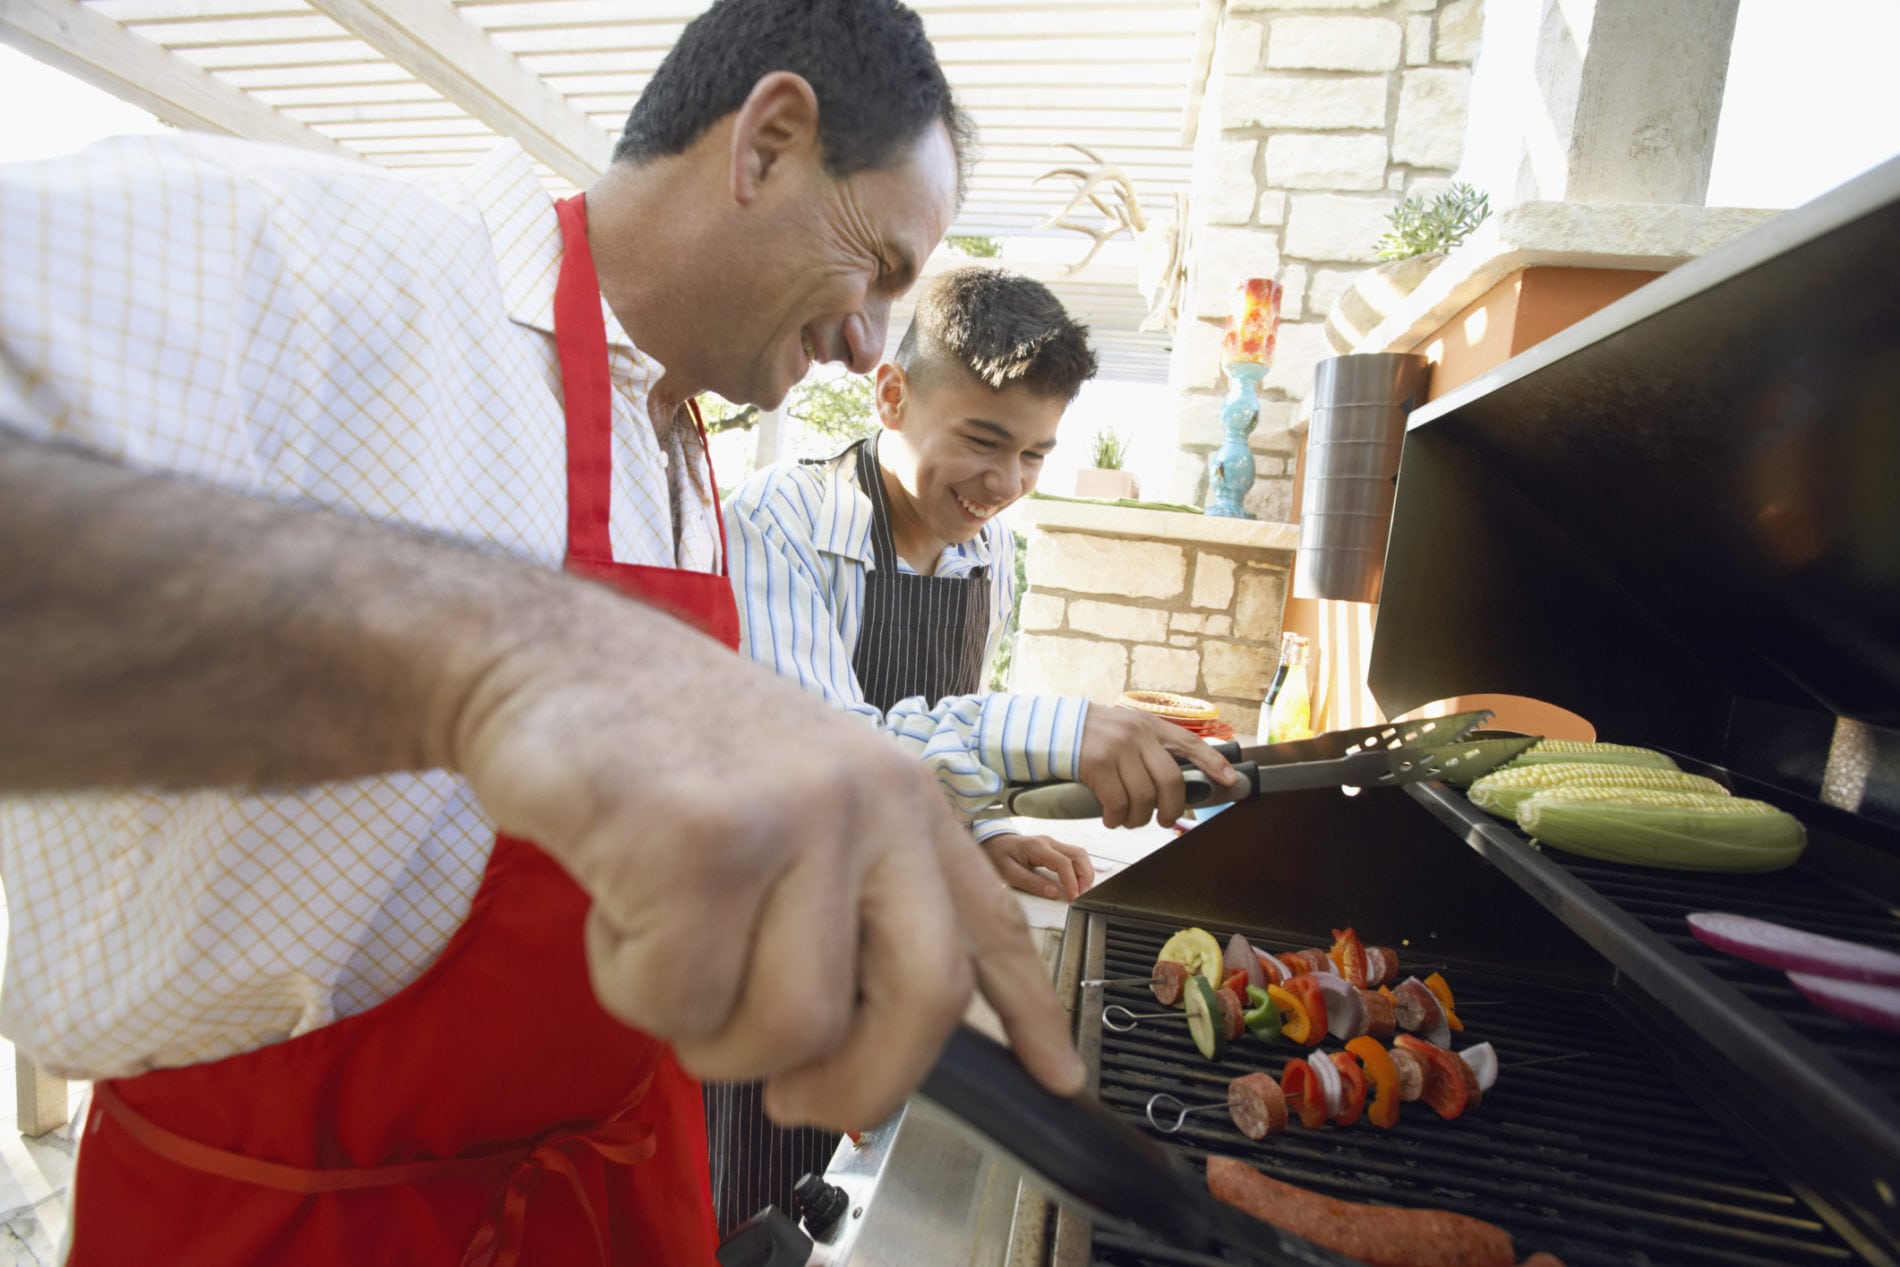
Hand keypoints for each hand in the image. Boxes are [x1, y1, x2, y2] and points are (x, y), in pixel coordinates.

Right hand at [449, 586, 1084, 1130]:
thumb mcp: (797, 795)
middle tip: (794, 1104)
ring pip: (785, 1028)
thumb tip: (865, 1044)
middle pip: (922, 1004)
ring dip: (706, 1031)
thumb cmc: (664, 743)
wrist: (547, 654)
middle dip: (857, 1089)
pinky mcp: (695, 842)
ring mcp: (788, 817)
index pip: (989, 922)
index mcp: (902, 798)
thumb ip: (847, 901)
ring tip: (664, 948)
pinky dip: (627, 983)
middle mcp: (868, 801)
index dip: (1029, 1013)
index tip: (1059, 1078)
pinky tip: (614, 906)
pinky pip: (674, 1000)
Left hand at [981, 832, 1095, 900]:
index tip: (1073, 897)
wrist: (992, 841)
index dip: (1072, 881)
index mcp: (1037, 847)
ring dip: (1085, 872)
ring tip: (1082, 890)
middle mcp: (1048, 842)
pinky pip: (1073, 856)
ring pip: (1079, 854)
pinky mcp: (1053, 848)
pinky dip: (1080, 869)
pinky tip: (1077, 882)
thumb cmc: (997, 855)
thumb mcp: (1008, 873)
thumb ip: (1031, 883)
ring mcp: (1052, 843)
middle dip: (1085, 876)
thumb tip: (1053, 893)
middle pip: (1078, 855)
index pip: (1063, 863)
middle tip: (1082, 895)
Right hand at [1074, 706, 1239, 828]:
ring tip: (1128, 820)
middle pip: (1171, 781)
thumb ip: (1151, 750)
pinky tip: (1111, 817)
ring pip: (1144, 797)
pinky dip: (1116, 818)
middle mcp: (1138, 734)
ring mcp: (1118, 748)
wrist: (1053, 729)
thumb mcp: (1127, 731)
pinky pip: (1117, 803)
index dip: (1213, 763)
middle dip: (1171, 809)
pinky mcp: (1097, 763)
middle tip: (1164, 819)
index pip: (1190, 743)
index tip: (1230, 780)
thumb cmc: (1094, 738)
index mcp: (1150, 726)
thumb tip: (1175, 785)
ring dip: (1138, 818)